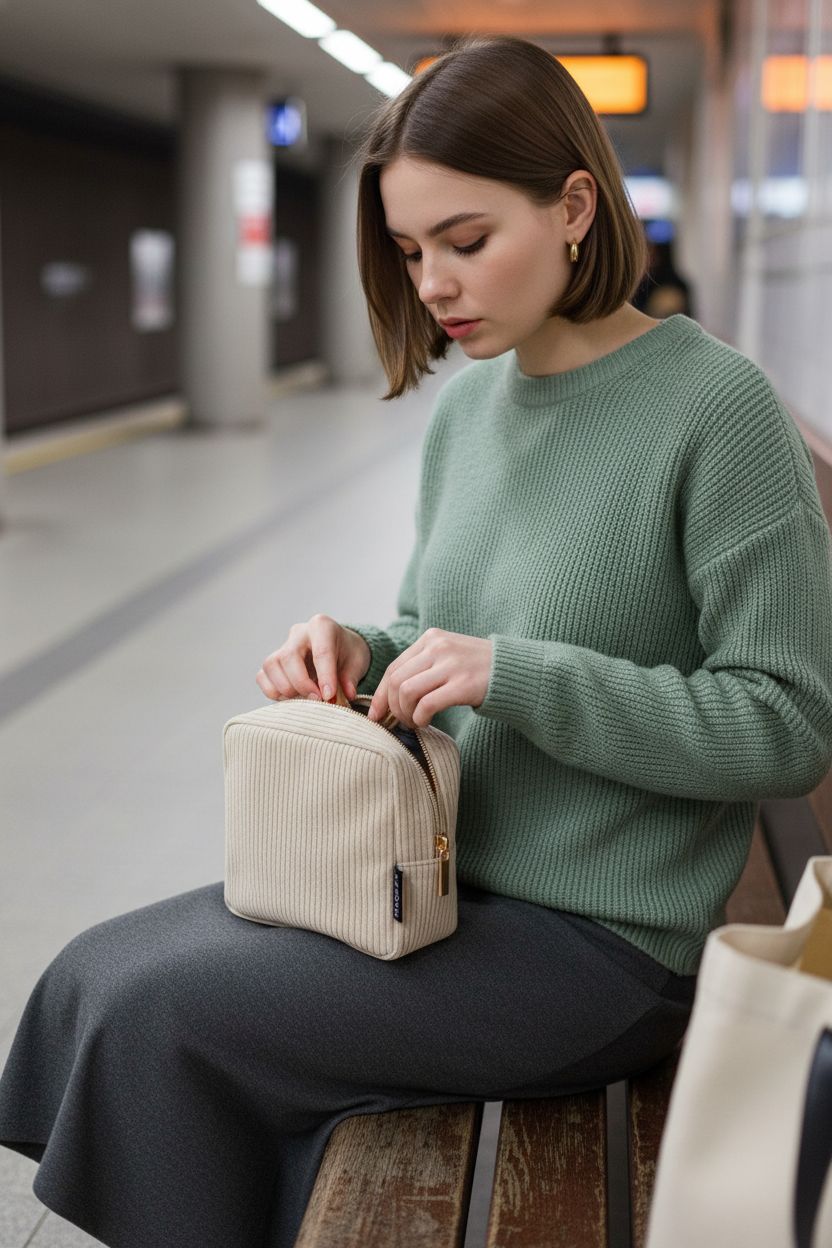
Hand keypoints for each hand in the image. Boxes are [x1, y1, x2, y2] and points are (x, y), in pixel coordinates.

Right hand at [256, 615, 370, 702]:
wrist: (339, 648)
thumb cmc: (348, 653)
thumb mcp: (357, 662)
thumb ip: (350, 678)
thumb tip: (346, 695)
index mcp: (322, 626)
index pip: (321, 651)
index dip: (325, 676)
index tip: (329, 696)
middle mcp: (299, 633)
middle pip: (289, 657)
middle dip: (302, 684)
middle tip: (318, 700)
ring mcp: (282, 646)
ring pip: (271, 666)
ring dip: (286, 688)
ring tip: (305, 700)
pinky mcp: (273, 662)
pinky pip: (262, 677)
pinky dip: (273, 692)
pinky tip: (292, 698)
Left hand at [367, 628, 492, 728]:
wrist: (515, 671)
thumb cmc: (478, 669)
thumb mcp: (448, 655)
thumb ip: (422, 666)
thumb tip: (390, 693)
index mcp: (431, 639)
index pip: (393, 667)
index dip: (380, 694)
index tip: (377, 713)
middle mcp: (438, 647)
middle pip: (396, 681)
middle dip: (392, 707)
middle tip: (399, 722)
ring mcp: (451, 665)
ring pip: (407, 692)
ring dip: (405, 714)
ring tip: (414, 722)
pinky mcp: (462, 685)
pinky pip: (426, 705)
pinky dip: (420, 718)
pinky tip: (426, 722)